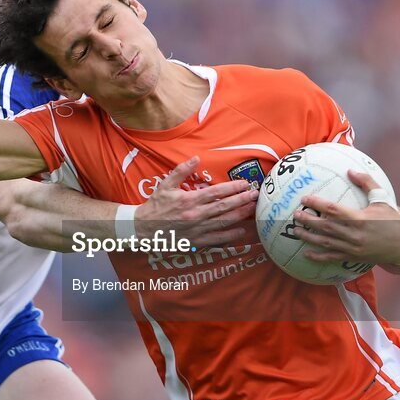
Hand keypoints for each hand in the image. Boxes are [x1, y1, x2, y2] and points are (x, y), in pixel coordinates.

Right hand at [135, 156, 258, 246]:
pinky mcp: (196, 240)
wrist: (143, 229)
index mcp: (189, 199)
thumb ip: (181, 170)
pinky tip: (241, 231)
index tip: (245, 184)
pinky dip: (230, 235)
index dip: (233, 187)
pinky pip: (217, 239)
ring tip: (253, 209)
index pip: (216, 192)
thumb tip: (197, 158)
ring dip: (240, 215)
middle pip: (224, 207)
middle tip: (256, 195)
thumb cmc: (155, 205)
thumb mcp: (165, 184)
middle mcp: (196, 214)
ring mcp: (197, 229)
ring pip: (224, 222)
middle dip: (242, 200)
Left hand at [292, 170, 399, 264]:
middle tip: (295, 214)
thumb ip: (366, 182)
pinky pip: (333, 258)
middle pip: (325, 227)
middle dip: (308, 220)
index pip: (333, 210)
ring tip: (295, 231)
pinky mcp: (353, 257)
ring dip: (308, 237)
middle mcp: (354, 234)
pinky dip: (319, 257)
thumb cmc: (392, 219)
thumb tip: (350, 170)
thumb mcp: (382, 198)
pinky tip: (306, 254)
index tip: (305, 198)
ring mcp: (353, 248)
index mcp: (360, 218)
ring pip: (326, 243)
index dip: (317, 203)